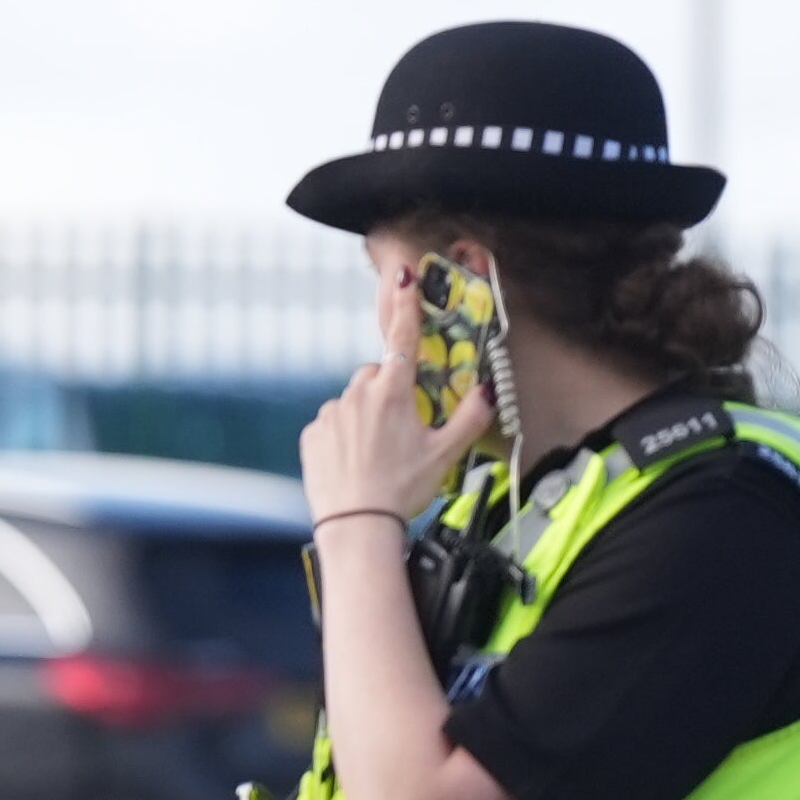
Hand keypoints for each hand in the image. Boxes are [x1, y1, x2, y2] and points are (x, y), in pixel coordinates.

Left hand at [302, 268, 491, 536]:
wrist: (356, 526)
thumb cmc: (402, 489)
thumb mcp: (446, 455)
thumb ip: (470, 417)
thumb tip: (488, 391)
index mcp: (393, 392)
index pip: (403, 338)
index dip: (406, 304)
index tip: (403, 273)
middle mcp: (357, 394)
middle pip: (378, 376)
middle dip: (391, 392)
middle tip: (403, 430)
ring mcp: (330, 413)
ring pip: (354, 401)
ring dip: (366, 417)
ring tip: (378, 456)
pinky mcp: (311, 434)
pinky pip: (332, 424)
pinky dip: (344, 436)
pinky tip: (355, 463)